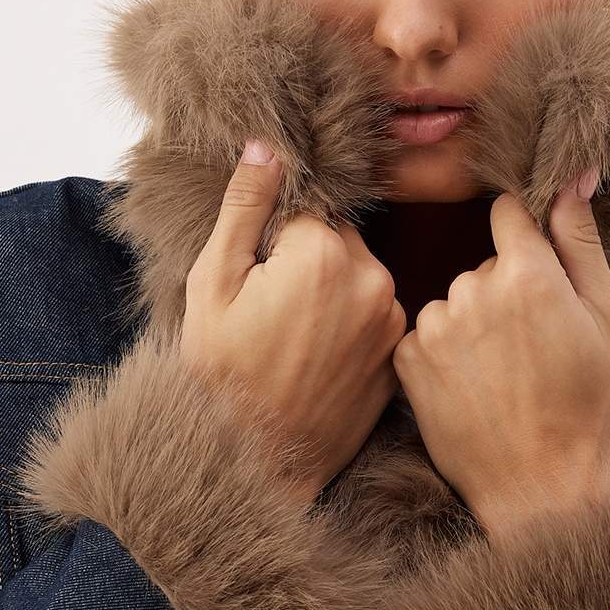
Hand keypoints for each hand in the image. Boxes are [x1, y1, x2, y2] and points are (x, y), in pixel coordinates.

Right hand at [180, 139, 406, 505]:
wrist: (253, 462)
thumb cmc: (220, 374)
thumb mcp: (212, 283)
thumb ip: (245, 207)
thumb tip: (267, 146)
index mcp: (323, 252)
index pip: (304, 210)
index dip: (272, 240)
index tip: (256, 275)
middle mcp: (372, 279)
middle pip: (336, 240)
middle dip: (304, 261)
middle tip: (268, 311)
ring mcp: (391, 321)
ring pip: (357, 278)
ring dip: (329, 294)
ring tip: (290, 340)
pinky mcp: (396, 356)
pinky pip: (372, 318)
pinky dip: (347, 328)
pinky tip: (314, 359)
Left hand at [392, 170, 609, 538]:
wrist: (538, 485)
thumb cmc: (586, 404)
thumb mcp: (607, 318)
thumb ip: (582, 240)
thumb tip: (573, 174)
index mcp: (527, 272)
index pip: (509, 214)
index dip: (526, 238)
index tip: (536, 266)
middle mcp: (472, 288)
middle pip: (486, 263)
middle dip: (507, 291)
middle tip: (534, 347)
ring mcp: (435, 324)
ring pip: (456, 299)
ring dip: (475, 323)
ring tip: (504, 374)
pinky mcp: (407, 357)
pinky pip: (428, 332)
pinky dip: (446, 352)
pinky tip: (473, 386)